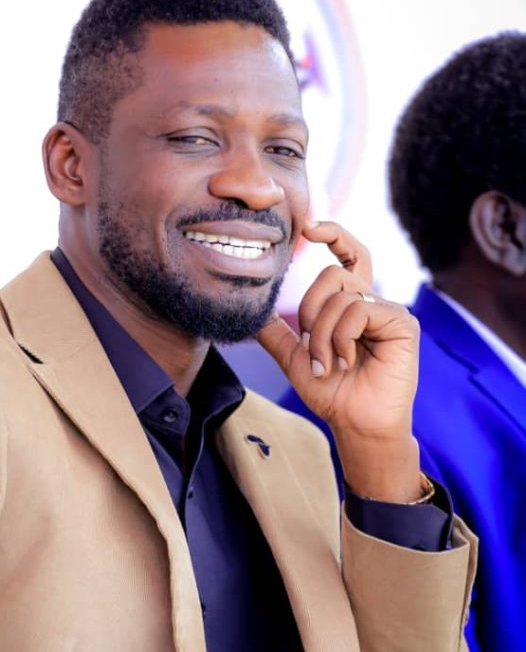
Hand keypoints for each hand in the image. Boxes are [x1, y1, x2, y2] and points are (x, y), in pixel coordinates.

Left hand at [258, 221, 422, 500]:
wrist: (354, 423)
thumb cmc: (331, 393)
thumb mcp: (294, 358)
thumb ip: (275, 332)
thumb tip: (250, 313)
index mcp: (352, 303)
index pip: (347, 254)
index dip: (332, 233)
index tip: (308, 227)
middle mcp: (372, 301)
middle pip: (332, 276)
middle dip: (310, 314)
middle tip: (312, 349)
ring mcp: (389, 310)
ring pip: (341, 296)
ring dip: (323, 336)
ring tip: (329, 364)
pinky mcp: (401, 323)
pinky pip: (359, 310)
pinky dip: (342, 337)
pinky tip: (348, 361)